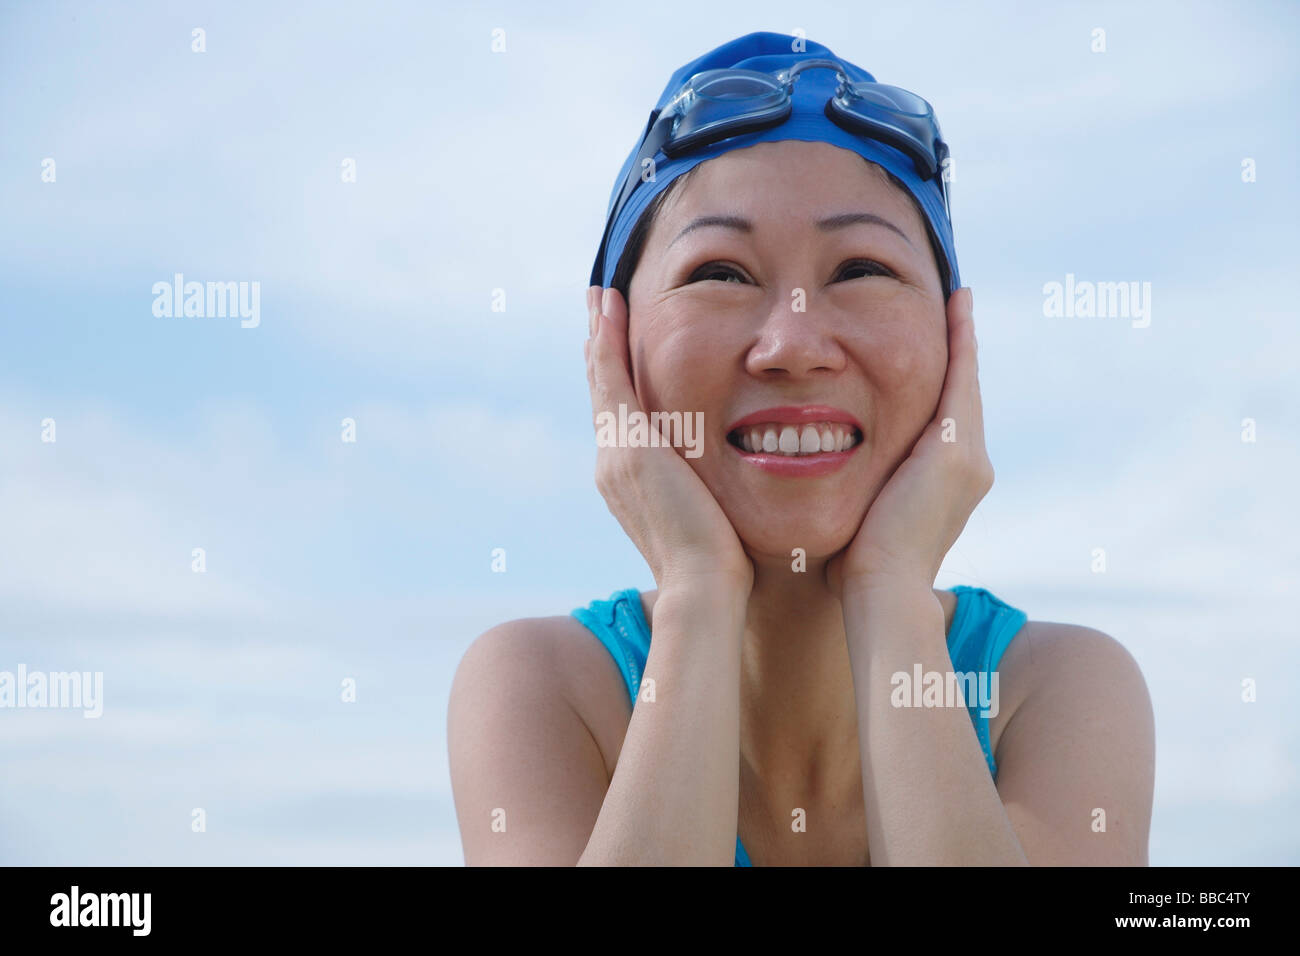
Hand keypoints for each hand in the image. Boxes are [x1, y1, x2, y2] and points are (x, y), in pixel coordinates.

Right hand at [585, 286, 753, 594]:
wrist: (704, 587)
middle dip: (600, 351)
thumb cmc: (721, 567)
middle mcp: (613, 466)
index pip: (622, 420)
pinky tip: (608, 306)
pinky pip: (612, 377)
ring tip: (599, 298)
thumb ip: (711, 497)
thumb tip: (731, 493)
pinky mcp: (629, 443)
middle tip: (598, 311)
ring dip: (600, 335)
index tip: (617, 349)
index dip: (618, 382)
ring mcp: (616, 454)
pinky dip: (607, 340)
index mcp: (631, 484)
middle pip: (604, 394)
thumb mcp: (711, 521)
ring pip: (603, 380)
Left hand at [827, 288, 992, 598]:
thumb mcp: (862, 519)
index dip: (943, 382)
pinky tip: (957, 308)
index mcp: (947, 484)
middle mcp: (969, 468)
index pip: (944, 419)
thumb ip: (859, 495)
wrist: (882, 590)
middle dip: (958, 354)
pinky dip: (961, 344)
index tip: (937, 346)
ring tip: (960, 301)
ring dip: (963, 340)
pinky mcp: (957, 451)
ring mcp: (968, 459)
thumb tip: (824, 484)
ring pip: (965, 384)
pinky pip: (959, 381)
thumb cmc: (857, 569)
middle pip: (961, 396)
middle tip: (956, 309)